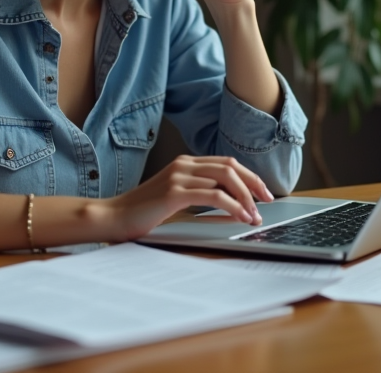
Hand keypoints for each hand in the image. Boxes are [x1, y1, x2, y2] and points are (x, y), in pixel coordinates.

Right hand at [106, 155, 274, 240]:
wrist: (113, 217)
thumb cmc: (143, 212)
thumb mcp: (176, 199)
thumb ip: (200, 194)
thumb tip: (233, 205)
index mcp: (185, 163)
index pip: (227, 162)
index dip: (249, 176)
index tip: (264, 193)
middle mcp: (184, 164)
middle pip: (231, 166)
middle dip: (254, 184)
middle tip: (267, 202)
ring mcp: (179, 176)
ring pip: (226, 178)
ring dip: (246, 198)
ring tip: (255, 215)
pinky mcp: (174, 192)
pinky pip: (214, 195)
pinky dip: (233, 206)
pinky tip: (240, 217)